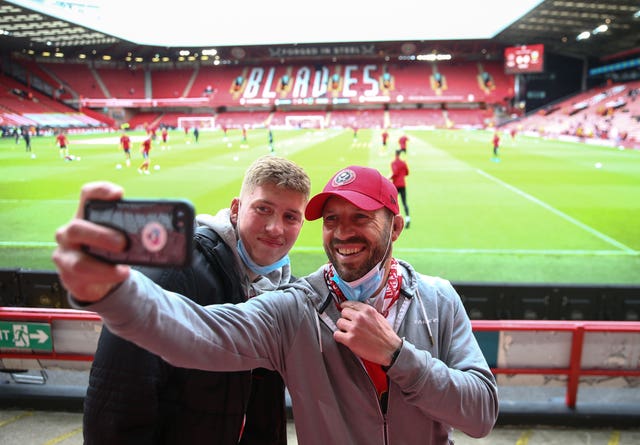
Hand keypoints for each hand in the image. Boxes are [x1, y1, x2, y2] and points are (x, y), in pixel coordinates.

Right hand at [51, 182, 130, 301]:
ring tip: (124, 268)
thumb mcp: (119, 236)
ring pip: (78, 260)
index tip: (119, 193)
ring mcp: (66, 254)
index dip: (101, 191)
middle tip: (123, 243)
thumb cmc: (109, 250)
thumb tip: (164, 230)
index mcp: (85, 215)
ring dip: (103, 266)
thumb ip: (132, 230)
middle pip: (78, 227)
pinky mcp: (68, 275)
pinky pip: (84, 277)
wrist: (97, 278)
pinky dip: (105, 276)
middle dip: (102, 236)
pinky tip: (120, 274)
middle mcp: (70, 232)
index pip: (88, 195)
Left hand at [334, 301, 401, 365]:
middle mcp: (360, 317)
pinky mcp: (350, 340)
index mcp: (367, 310)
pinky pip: (337, 334)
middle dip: (346, 318)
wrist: (390, 350)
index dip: (346, 307)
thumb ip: (367, 312)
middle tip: (350, 324)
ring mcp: (354, 328)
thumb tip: (357, 310)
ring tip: (349, 332)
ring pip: (339, 323)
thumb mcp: (379, 317)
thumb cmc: (386, 336)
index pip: (350, 303)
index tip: (344, 309)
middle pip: (343, 312)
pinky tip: (345, 338)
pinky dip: (339, 337)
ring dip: (342, 328)